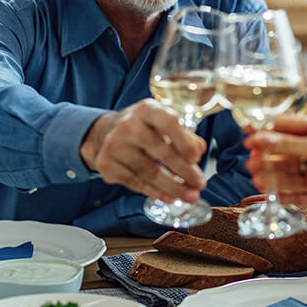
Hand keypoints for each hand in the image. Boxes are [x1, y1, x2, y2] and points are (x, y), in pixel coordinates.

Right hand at [80, 99, 206, 202]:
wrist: (106, 131)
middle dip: (185, 172)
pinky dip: (155, 192)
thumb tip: (199, 150)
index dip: (184, 142)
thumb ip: (184, 134)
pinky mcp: (106, 164)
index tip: (196, 158)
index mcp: (147, 109)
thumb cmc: (143, 127)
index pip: (169, 123)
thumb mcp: (163, 121)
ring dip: (173, 187)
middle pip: (162, 153)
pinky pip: (136, 182)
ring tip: (189, 195)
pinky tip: (169, 197)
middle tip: (200, 184)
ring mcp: (115, 145)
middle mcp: (129, 125)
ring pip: (150, 172)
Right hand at [243, 115, 306, 245]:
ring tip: (256, 176)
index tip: (249, 134)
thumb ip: (287, 144)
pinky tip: (266, 190)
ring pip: (285, 171)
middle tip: (251, 158)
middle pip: (284, 150)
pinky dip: (278, 191)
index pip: (288, 127)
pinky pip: (291, 191)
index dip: (268, 131)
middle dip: (267, 155)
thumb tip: (262, 138)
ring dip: (270, 173)